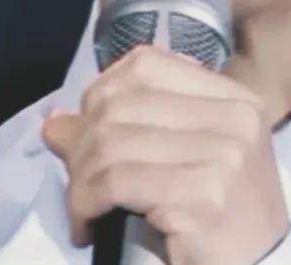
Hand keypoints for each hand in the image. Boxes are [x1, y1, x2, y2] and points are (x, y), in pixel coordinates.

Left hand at [42, 45, 289, 264]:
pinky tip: (89, 225)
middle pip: (122, 104)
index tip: (87, 131)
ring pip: (112, 143)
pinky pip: (116, 182)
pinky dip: (87, 204)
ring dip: (80, 181)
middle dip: (81, 144)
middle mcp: (234, 116)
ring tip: (83, 208)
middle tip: (77, 181)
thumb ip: (132, 130)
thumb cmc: (222, 218)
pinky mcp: (205, 194)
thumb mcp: (186, 160)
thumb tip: (56, 121)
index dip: (102, 92)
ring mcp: (223, 153)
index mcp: (234, 98)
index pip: (148, 64)